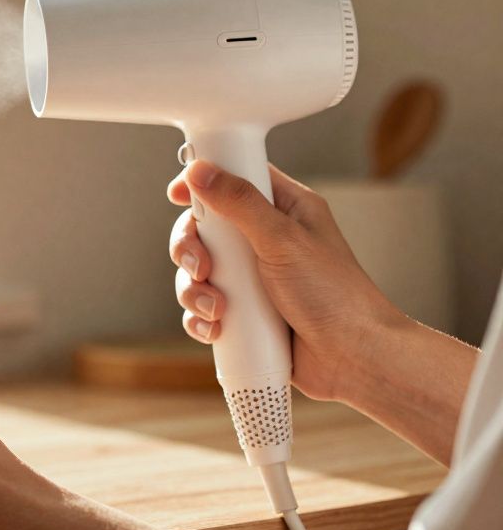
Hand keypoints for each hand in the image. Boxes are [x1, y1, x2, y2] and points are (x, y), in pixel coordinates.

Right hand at [166, 160, 402, 400]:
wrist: (352, 358)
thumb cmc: (335, 295)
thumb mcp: (283, 239)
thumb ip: (240, 203)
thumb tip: (200, 171)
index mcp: (284, 210)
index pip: (236, 178)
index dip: (203, 182)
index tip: (177, 194)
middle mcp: (265, 240)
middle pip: (204, 228)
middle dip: (191, 250)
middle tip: (202, 267)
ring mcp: (251, 278)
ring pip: (197, 271)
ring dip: (194, 291)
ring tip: (217, 309)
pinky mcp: (242, 312)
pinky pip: (201, 308)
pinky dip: (200, 318)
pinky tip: (216, 328)